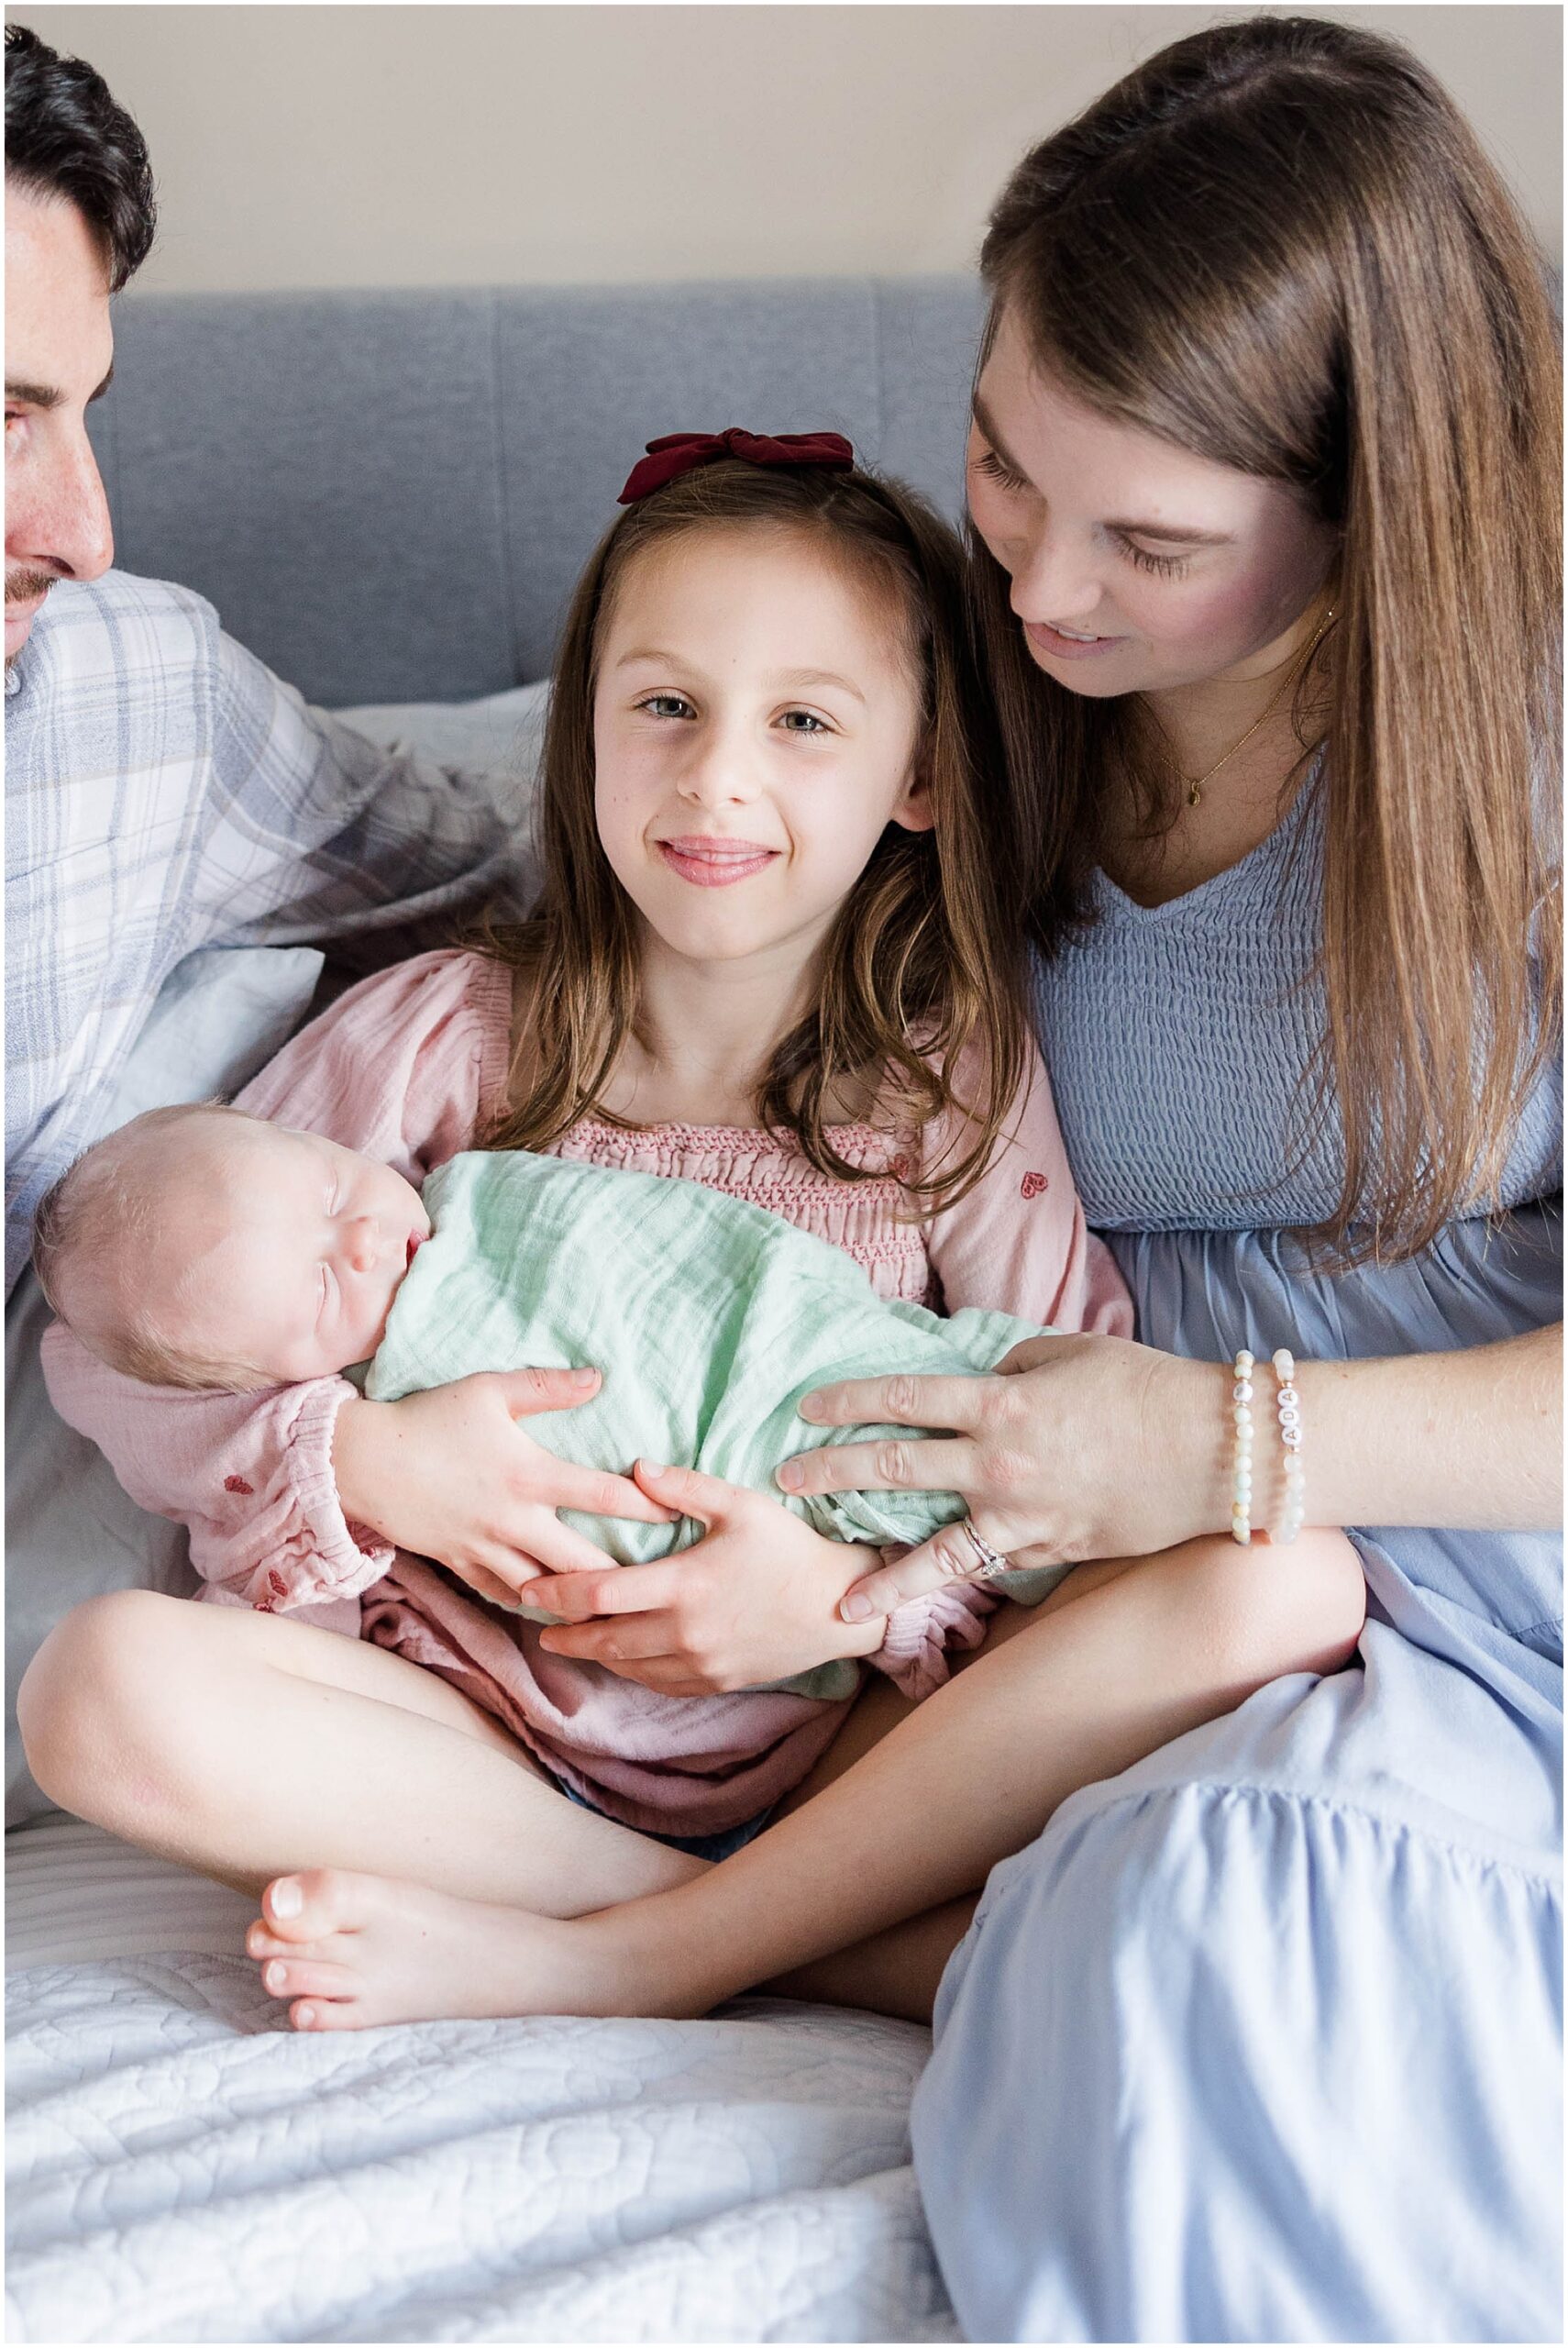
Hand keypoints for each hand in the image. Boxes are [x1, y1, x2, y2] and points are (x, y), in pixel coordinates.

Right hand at [331, 1369, 674, 1608]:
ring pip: (544, 1590)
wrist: (363, 1461)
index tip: (676, 1515)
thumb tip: (599, 1378)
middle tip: (658, 1590)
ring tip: (616, 1615)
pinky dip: (531, 1605)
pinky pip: (503, 1595)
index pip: (602, 1495)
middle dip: (622, 1579)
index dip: (645, 1506)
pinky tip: (553, 1614)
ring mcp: (485, 1548)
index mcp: (529, 1474)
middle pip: (582, 1561)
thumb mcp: (489, 1391)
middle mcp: (513, 1520)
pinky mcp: (461, 1563)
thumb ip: (547, 1387)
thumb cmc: (428, 1419)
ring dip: (579, 1603)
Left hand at [510, 1460, 886, 1694]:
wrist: (838, 1607)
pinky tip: (622, 1657)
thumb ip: (685, 1487)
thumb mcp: (741, 1505)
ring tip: (572, 1639)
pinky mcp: (717, 1681)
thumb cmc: (790, 1548)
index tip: (530, 1587)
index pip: (601, 1594)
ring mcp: (702, 1663)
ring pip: (628, 1667)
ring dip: (595, 1654)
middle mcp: (686, 1631)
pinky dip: (632, 1670)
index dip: (558, 1592)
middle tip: (537, 1624)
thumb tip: (637, 1469)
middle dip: (564, 1634)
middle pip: (604, 1640)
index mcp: (685, 1584)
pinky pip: (659, 1683)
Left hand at [776, 1332, 1222, 1617]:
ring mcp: (1023, 1518)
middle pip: (896, 1469)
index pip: (905, 1398)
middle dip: (832, 1474)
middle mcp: (1000, 1464)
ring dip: (882, 1578)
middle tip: (787, 1481)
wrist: (1215, 1452)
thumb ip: (1015, 1364)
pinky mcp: (1051, 1552)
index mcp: (1002, 1403)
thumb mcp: (1073, 1353)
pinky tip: (926, 1599)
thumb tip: (986, 1378)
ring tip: (838, 1601)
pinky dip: (958, 1584)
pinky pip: (993, 1568)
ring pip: (936, 1557)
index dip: (849, 1402)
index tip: (807, 1409)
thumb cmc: (1147, 1387)